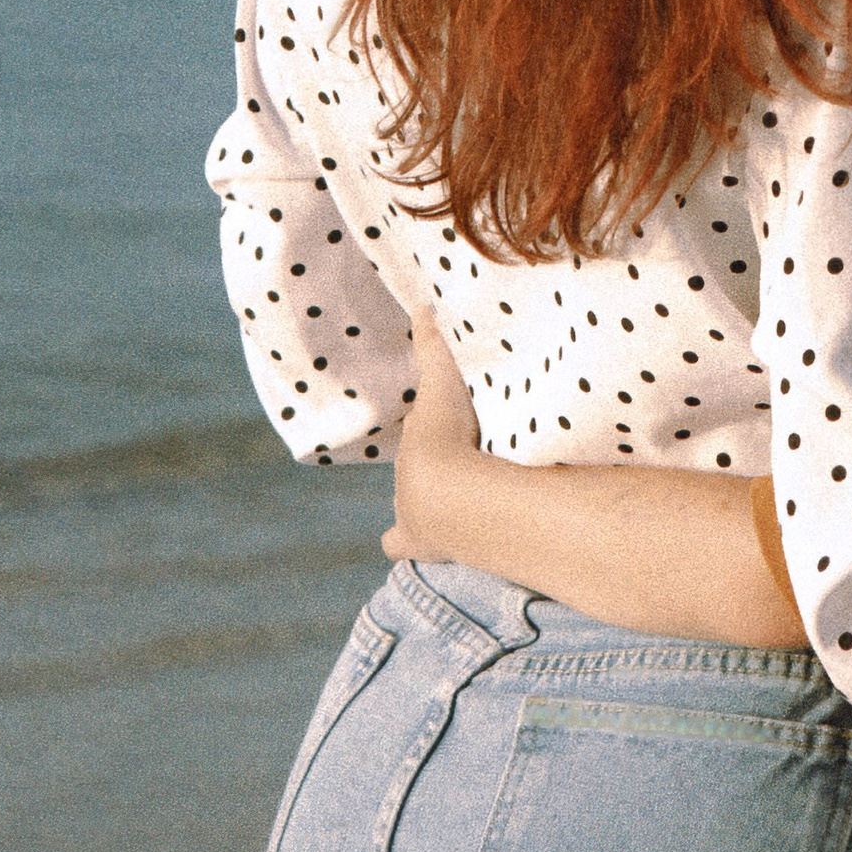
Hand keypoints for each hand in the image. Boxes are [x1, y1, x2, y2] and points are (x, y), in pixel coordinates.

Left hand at [383, 309, 480, 560]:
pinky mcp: (417, 541)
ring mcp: (408, 511)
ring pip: (403, 507)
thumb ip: (434, 347)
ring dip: (421, 507)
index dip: (426, 433)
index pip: (417, 433)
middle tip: (452, 466)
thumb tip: (421, 305)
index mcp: (415, 441)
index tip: (437, 431)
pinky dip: (405, 544)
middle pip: (411, 470)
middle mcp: (404, 476)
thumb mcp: (443, 383)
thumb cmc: (448, 434)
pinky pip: (399, 543)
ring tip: (445, 506)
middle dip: (426, 470)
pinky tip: (423, 546)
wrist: (448, 492)